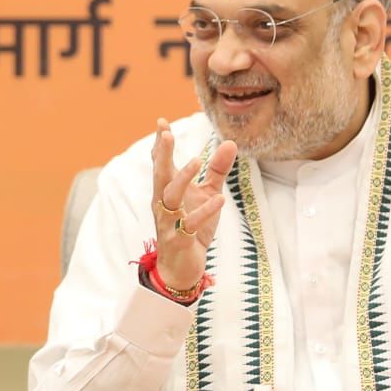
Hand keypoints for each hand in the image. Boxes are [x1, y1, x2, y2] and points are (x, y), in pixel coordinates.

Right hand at [150, 119, 237, 291]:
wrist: (181, 267)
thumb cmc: (191, 227)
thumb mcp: (207, 194)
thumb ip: (216, 170)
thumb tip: (229, 142)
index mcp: (167, 191)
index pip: (161, 163)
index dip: (161, 144)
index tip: (162, 123)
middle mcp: (163, 203)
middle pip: (160, 175)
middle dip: (163, 155)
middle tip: (167, 134)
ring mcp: (170, 221)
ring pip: (171, 197)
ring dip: (182, 179)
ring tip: (195, 162)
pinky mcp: (181, 239)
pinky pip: (190, 224)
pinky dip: (204, 212)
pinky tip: (219, 199)